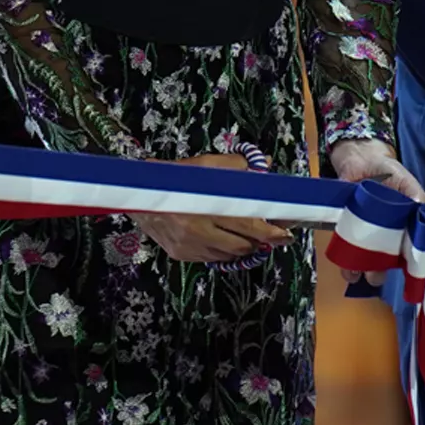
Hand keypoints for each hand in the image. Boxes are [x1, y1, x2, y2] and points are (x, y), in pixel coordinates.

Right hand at [132, 154, 290, 264]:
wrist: (138, 194)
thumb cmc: (177, 177)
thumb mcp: (206, 165)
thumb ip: (237, 166)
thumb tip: (265, 167)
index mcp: (208, 206)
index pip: (249, 225)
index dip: (271, 232)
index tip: (286, 233)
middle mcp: (199, 230)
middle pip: (242, 245)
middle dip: (261, 242)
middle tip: (275, 235)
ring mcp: (189, 246)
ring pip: (229, 255)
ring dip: (243, 247)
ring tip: (250, 236)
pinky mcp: (181, 254)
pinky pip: (212, 258)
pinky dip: (224, 252)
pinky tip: (225, 239)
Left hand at [327, 137, 424, 289]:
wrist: (360, 158)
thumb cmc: (387, 171)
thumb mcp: (405, 180)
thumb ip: (416, 194)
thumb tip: (423, 208)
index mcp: (403, 228)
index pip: (407, 252)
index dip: (406, 262)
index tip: (404, 268)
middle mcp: (385, 236)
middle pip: (384, 262)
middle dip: (379, 272)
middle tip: (375, 274)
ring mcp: (365, 233)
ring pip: (364, 260)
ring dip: (360, 270)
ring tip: (356, 274)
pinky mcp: (346, 228)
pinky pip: (346, 248)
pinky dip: (344, 260)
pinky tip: (345, 266)